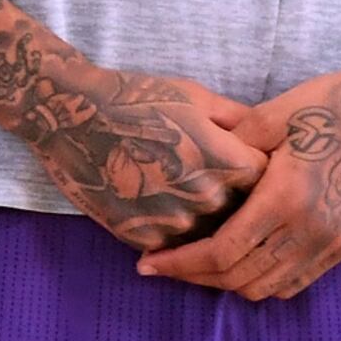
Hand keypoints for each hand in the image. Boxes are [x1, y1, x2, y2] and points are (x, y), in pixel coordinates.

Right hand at [20, 66, 265, 253]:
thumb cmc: (136, 97)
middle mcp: (211, 199)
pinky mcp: (145, 238)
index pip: (270, 181)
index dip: (260, 171)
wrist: (69, 114)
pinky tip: (159, 204)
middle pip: (244, 213)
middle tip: (214, 181)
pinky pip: (175, 243)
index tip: (246, 162)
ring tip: (184, 193)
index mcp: (231, 163)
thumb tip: (271, 140)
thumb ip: (242, 122)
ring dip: (206, 220)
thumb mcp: (197, 97)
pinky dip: (172, 229)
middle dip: (237, 199)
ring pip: (210, 234)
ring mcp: (177, 223)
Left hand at [139, 68, 340, 300]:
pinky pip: (294, 282)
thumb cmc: (326, 107)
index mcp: (285, 199)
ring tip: (193, 268)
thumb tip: (191, 166)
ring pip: (266, 287)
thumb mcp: (269, 116)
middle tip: (161, 267)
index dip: (181, 264)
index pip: (223, 252)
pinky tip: (237, 267)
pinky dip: (260, 283)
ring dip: (225, 284)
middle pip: (239, 277)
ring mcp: (330, 243)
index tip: (147, 264)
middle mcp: (309, 231)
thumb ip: (229, 147)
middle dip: (194, 278)